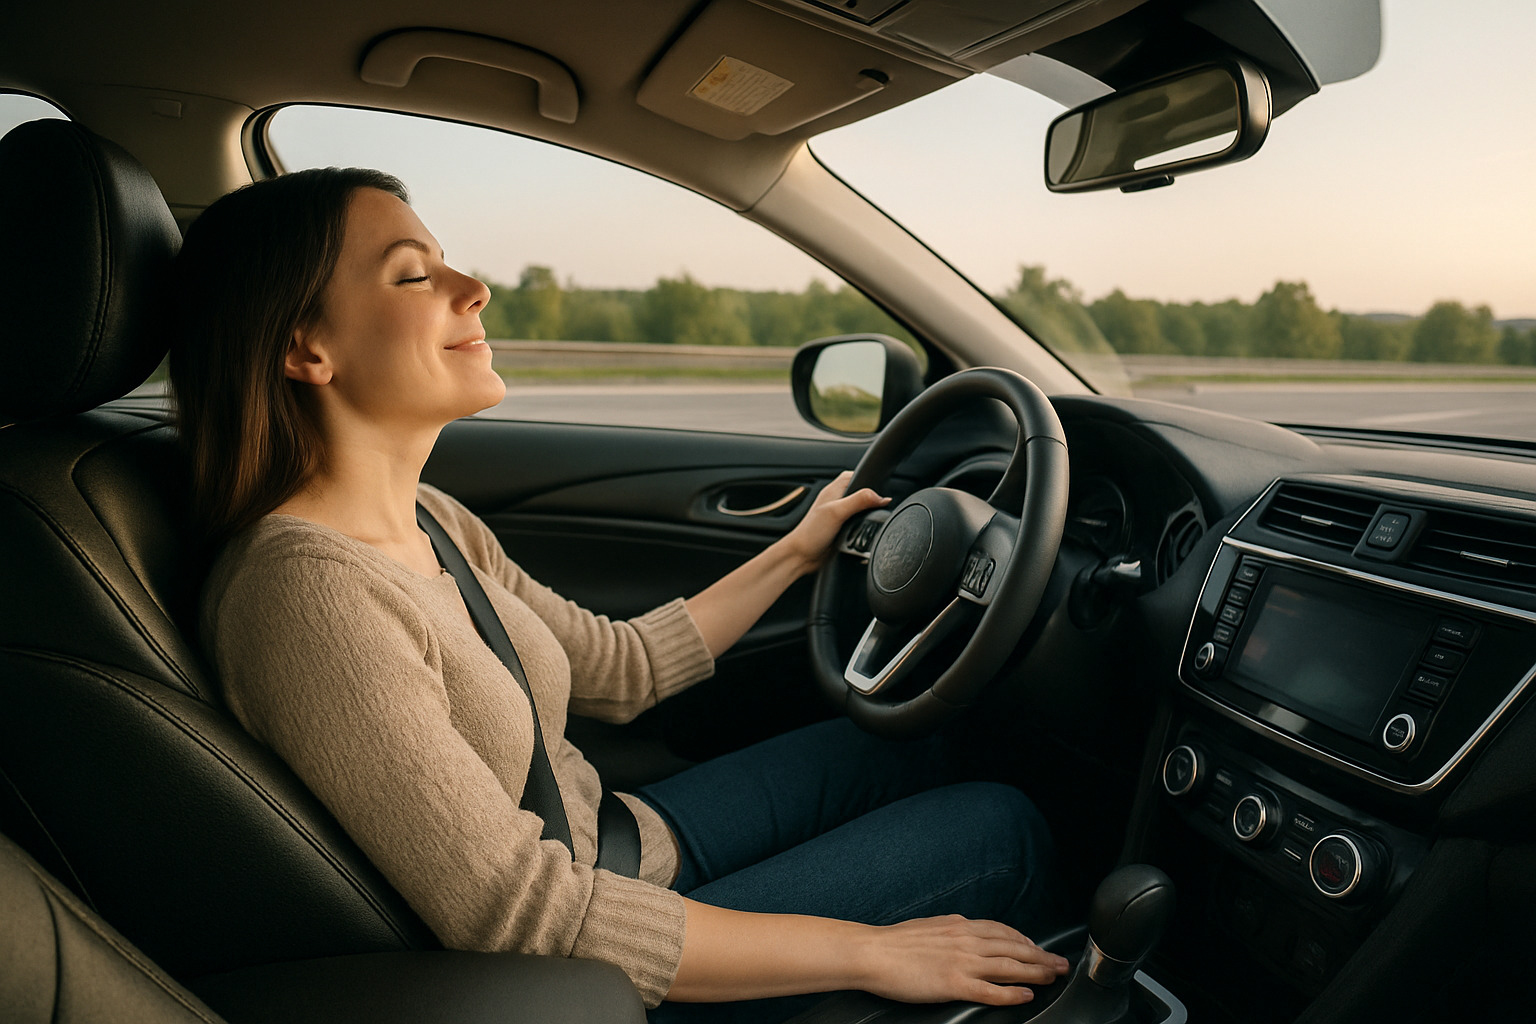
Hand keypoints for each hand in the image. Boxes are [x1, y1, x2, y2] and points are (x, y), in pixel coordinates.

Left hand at [782, 471, 889, 574]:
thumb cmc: (811, 533)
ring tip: (865, 522)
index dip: (870, 482)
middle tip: (873, 509)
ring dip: (868, 516)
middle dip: (872, 501)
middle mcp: (838, 500)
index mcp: (834, 489)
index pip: (858, 475)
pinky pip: (859, 524)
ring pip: (863, 510)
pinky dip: (863, 527)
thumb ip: (859, 501)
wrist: (802, 556)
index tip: (880, 492)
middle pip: (864, 493)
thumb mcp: (837, 512)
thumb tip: (881, 497)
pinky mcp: (843, 528)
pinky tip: (861, 532)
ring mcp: (840, 515)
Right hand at [855, 915, 1070, 1005]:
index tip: (1036, 947)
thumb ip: (951, 931)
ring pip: (1010, 967)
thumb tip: (964, 933)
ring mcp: (963, 963)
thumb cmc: (895, 942)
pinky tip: (1025, 996)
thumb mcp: (930, 927)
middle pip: (1014, 948)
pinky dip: (1012, 993)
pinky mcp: (955, 985)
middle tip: (1060, 963)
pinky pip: (991, 990)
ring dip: (1036, 972)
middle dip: (1041, 956)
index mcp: (959, 926)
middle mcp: (967, 941)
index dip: (1024, 940)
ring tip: (1053, 978)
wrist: (874, 952)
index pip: (1002, 931)